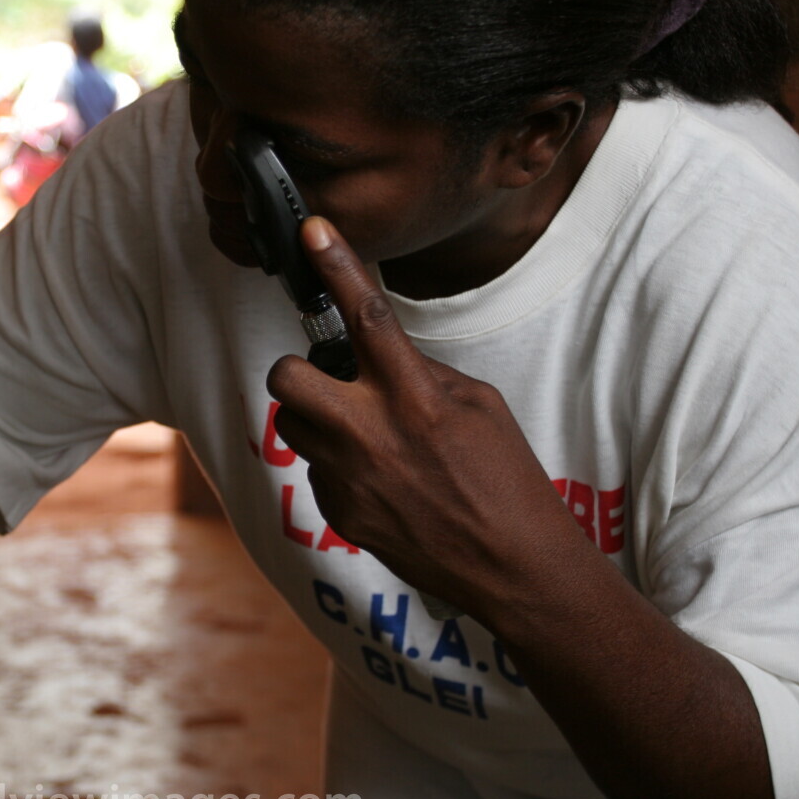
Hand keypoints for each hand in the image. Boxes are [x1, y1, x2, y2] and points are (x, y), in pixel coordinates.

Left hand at [265, 217, 587, 618]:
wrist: (511, 568)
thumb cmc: (505, 481)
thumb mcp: (479, 406)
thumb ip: (424, 375)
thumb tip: (384, 357)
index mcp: (415, 396)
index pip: (368, 315)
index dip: (337, 265)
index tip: (312, 230)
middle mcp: (372, 433)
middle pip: (287, 376)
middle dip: (296, 369)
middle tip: (325, 378)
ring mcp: (349, 476)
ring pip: (291, 423)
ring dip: (312, 416)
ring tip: (357, 431)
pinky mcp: (339, 512)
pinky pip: (314, 469)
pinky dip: (337, 465)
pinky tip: (379, 480)